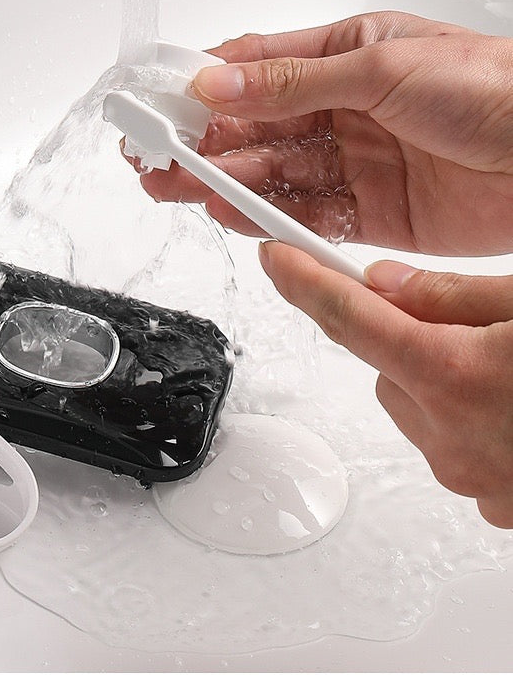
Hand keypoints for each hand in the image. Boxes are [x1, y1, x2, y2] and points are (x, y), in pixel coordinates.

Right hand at [136, 11, 512, 255]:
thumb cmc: (493, 86)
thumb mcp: (381, 67)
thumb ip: (294, 82)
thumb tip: (219, 82)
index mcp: (347, 52)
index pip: (257, 66)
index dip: (202, 84)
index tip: (157, 102)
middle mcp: (348, 105)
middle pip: (258, 125)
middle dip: (204, 141)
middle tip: (156, 159)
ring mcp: (361, 160)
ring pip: (277, 172)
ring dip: (228, 181)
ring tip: (182, 189)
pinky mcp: (379, 214)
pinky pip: (312, 216)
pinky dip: (271, 218)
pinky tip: (236, 216)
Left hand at [258, 241, 512, 527]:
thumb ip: (456, 294)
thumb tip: (391, 284)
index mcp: (456, 374)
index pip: (350, 318)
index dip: (304, 282)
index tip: (275, 259)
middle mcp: (454, 436)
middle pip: (387, 367)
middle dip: (406, 335)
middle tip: (467, 317)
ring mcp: (476, 481)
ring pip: (420, 407)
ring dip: (439, 379)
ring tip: (508, 363)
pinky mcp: (497, 506)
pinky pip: (456, 446)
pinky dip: (471, 419)